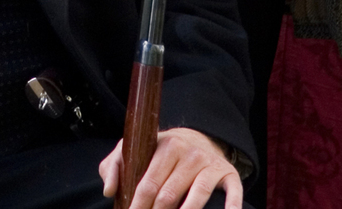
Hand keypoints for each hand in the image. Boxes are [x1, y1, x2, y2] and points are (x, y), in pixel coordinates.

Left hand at [100, 127, 241, 208]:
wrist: (201, 138)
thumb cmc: (162, 152)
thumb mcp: (137, 148)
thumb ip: (116, 165)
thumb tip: (109, 191)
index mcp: (166, 146)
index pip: (149, 183)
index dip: (138, 206)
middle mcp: (190, 154)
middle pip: (169, 194)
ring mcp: (210, 165)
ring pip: (196, 197)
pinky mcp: (229, 174)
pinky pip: (232, 193)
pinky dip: (230, 207)